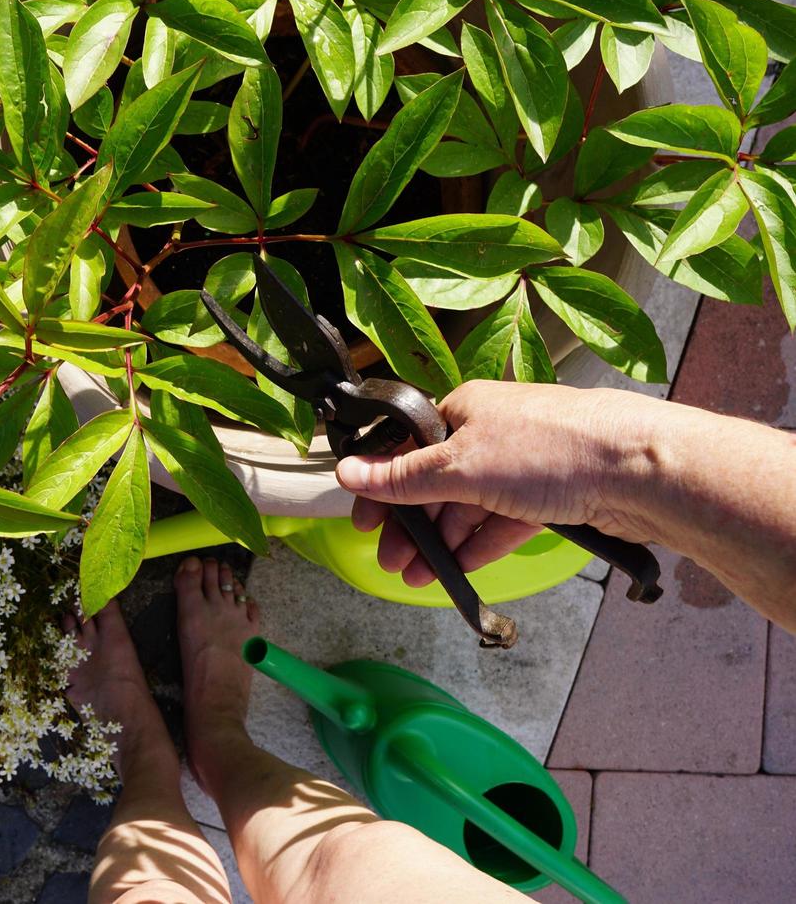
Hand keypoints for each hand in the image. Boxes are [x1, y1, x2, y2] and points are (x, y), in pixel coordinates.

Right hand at [334, 380, 656, 586]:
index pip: (407, 449)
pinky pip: (503, 520)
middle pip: (436, 481)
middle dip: (411, 525)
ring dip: (442, 541)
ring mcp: (523, 464)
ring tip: (421, 576)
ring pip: (470, 505)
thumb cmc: (551, 449)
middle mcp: (491, 432)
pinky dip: (479, 544)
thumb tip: (347, 471)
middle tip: (392, 562)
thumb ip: (402, 477)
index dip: (381, 487)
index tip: (365, 524)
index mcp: (463, 410)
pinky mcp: (551, 494)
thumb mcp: (460, 467)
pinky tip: (459, 569)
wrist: (640, 468)